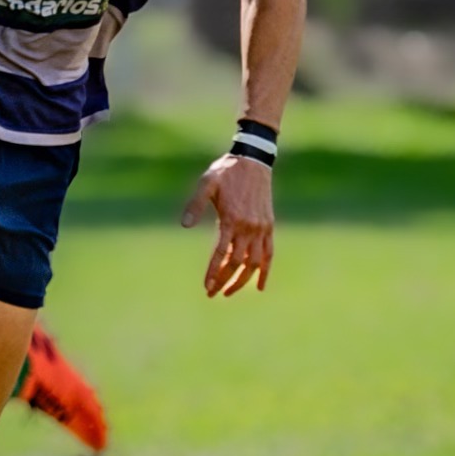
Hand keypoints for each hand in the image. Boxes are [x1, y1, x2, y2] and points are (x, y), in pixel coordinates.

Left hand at [182, 154, 274, 296]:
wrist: (253, 161)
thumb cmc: (225, 172)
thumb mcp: (206, 183)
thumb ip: (195, 204)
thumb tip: (184, 225)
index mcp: (231, 219)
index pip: (221, 254)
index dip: (213, 272)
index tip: (207, 287)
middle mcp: (248, 227)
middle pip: (237, 263)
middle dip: (224, 281)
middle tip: (212, 294)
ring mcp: (261, 228)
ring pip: (254, 263)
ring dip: (242, 281)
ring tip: (229, 292)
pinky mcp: (269, 226)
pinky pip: (270, 253)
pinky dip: (265, 271)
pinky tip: (259, 286)